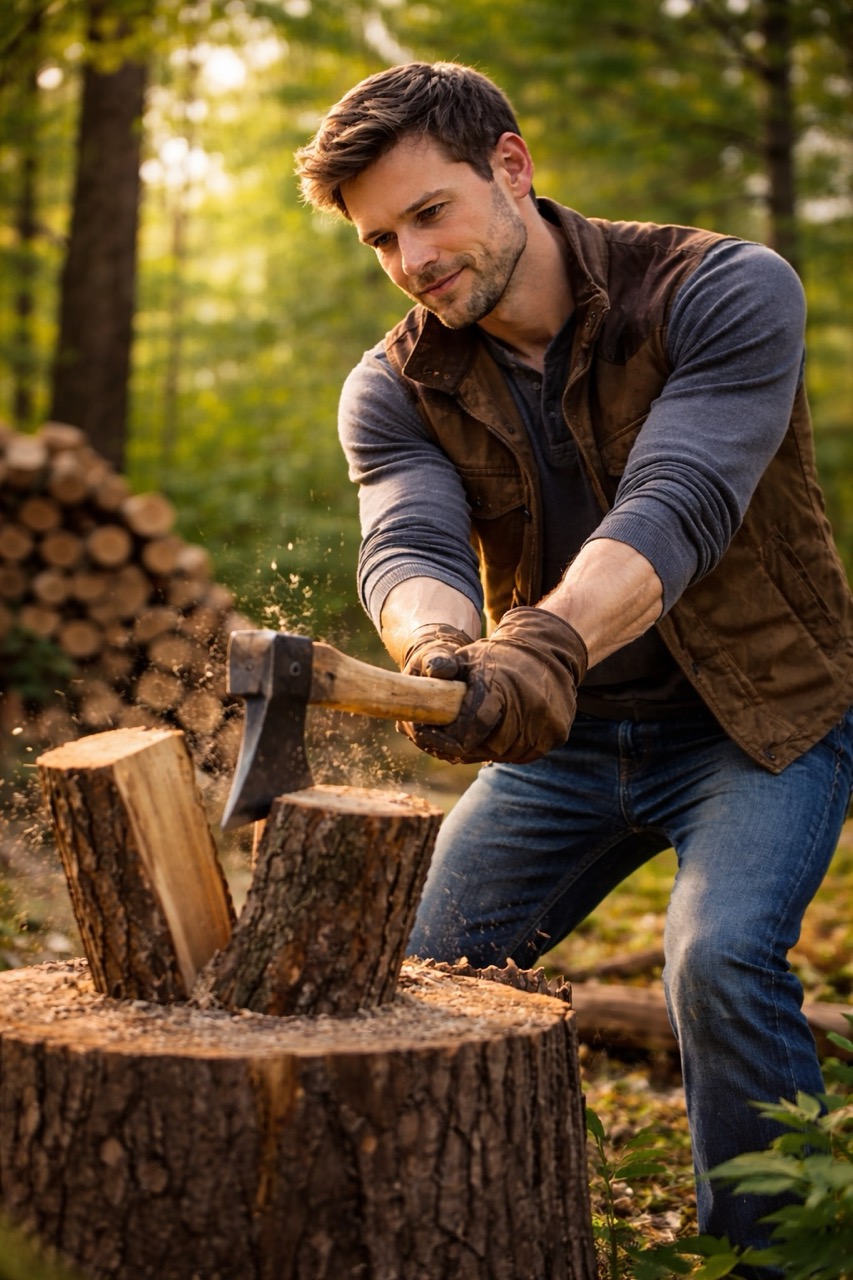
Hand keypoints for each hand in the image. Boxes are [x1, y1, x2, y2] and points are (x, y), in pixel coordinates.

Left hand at [401, 607, 587, 764]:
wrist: (546, 651)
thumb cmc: (497, 658)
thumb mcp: (465, 657)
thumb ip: (441, 671)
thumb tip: (420, 684)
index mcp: (500, 686)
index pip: (469, 728)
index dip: (446, 738)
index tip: (432, 734)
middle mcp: (528, 705)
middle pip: (486, 747)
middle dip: (467, 745)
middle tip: (456, 736)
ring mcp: (546, 722)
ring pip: (506, 754)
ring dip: (489, 749)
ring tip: (480, 731)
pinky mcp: (557, 733)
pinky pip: (525, 754)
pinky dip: (510, 749)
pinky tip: (503, 731)